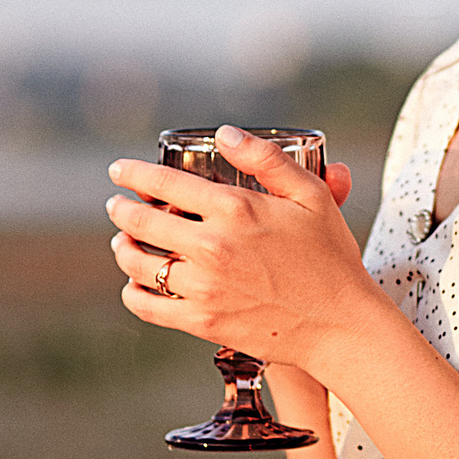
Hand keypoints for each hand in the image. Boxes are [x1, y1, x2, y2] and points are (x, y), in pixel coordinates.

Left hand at [107, 127, 370, 371]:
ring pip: (137, 262)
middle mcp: (212, 247)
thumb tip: (225, 133)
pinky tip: (136, 283)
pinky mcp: (202, 322)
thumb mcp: (312, 196)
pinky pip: (146, 305)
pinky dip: (133, 291)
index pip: (164, 183)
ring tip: (124, 241)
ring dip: (123, 247)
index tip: (120, 171)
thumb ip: (267, 159)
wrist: (341, 325)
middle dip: (121, 209)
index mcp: (236, 209)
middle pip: (141, 221)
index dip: (134, 174)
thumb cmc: (331, 258)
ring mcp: (204, 287)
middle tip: (117, 205)